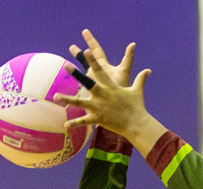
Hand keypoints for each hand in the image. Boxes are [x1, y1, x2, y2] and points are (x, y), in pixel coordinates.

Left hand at [54, 30, 161, 149]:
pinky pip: (83, 121)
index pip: (100, 70)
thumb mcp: (137, 90)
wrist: (136, 123)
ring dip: (67, 99)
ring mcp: (99, 107)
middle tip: (66, 65)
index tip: (86, 50)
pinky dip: (74, 123)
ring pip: (80, 102)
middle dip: (76, 74)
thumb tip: (148, 70)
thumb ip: (140, 79)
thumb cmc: (137, 106)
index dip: (92, 60)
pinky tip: (64, 124)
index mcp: (111, 86)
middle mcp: (103, 95)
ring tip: (55, 96)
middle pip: (87, 82)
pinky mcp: (97, 119)